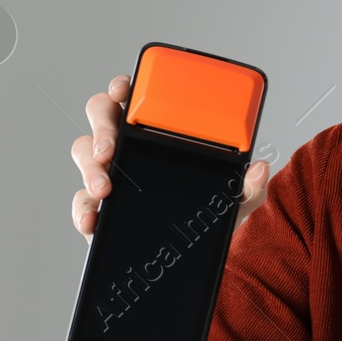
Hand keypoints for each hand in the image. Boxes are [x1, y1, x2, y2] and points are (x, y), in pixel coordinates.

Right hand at [69, 73, 271, 245]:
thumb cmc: (206, 212)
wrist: (191, 255)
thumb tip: (260, 169)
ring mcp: (109, 172)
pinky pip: (81, 200)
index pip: (135, 96)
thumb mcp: (234, 199)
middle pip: (101, 116)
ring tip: (105, 187)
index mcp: (158, 130)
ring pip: (84, 152)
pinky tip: (93, 219)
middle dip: (101, 127)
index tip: (123, 90)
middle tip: (111, 148)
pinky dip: (83, 209)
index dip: (124, 86)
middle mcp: (128, 143)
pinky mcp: (98, 205)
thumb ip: (249, 186)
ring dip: (89, 167)